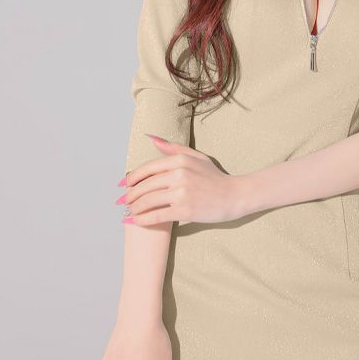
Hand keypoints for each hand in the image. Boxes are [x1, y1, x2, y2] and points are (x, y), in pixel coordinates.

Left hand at [120, 135, 247, 225]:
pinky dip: (143, 219)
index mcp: (180, 160)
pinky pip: (156, 215)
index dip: (132, 178)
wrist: (235, 196)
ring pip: (148, 201)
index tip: (124, 186)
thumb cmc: (215, 177)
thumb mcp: (197, 157)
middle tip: (123, 202)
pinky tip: (136, 221)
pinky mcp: (184, 210)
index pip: (147, 168)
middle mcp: (179, 174)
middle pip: (145, 186)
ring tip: (129, 212)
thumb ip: (173, 148)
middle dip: (130, 195)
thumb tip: (152, 139)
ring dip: (134, 208)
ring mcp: (182, 192)